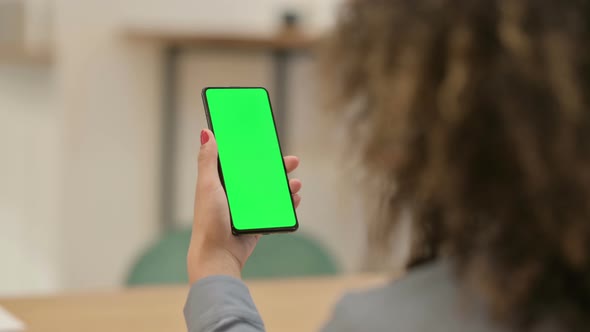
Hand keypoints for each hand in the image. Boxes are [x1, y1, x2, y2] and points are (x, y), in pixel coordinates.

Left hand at [187, 129, 301, 283]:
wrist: (218, 256)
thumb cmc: (209, 221)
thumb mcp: (207, 185)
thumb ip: (208, 160)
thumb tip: (206, 133)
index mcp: (221, 183)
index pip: (241, 162)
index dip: (255, 151)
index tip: (269, 142)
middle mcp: (235, 195)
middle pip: (260, 176)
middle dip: (277, 168)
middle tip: (293, 161)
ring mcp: (247, 210)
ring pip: (270, 192)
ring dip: (285, 186)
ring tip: (296, 183)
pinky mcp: (257, 223)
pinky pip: (275, 210)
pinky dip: (287, 204)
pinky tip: (295, 199)